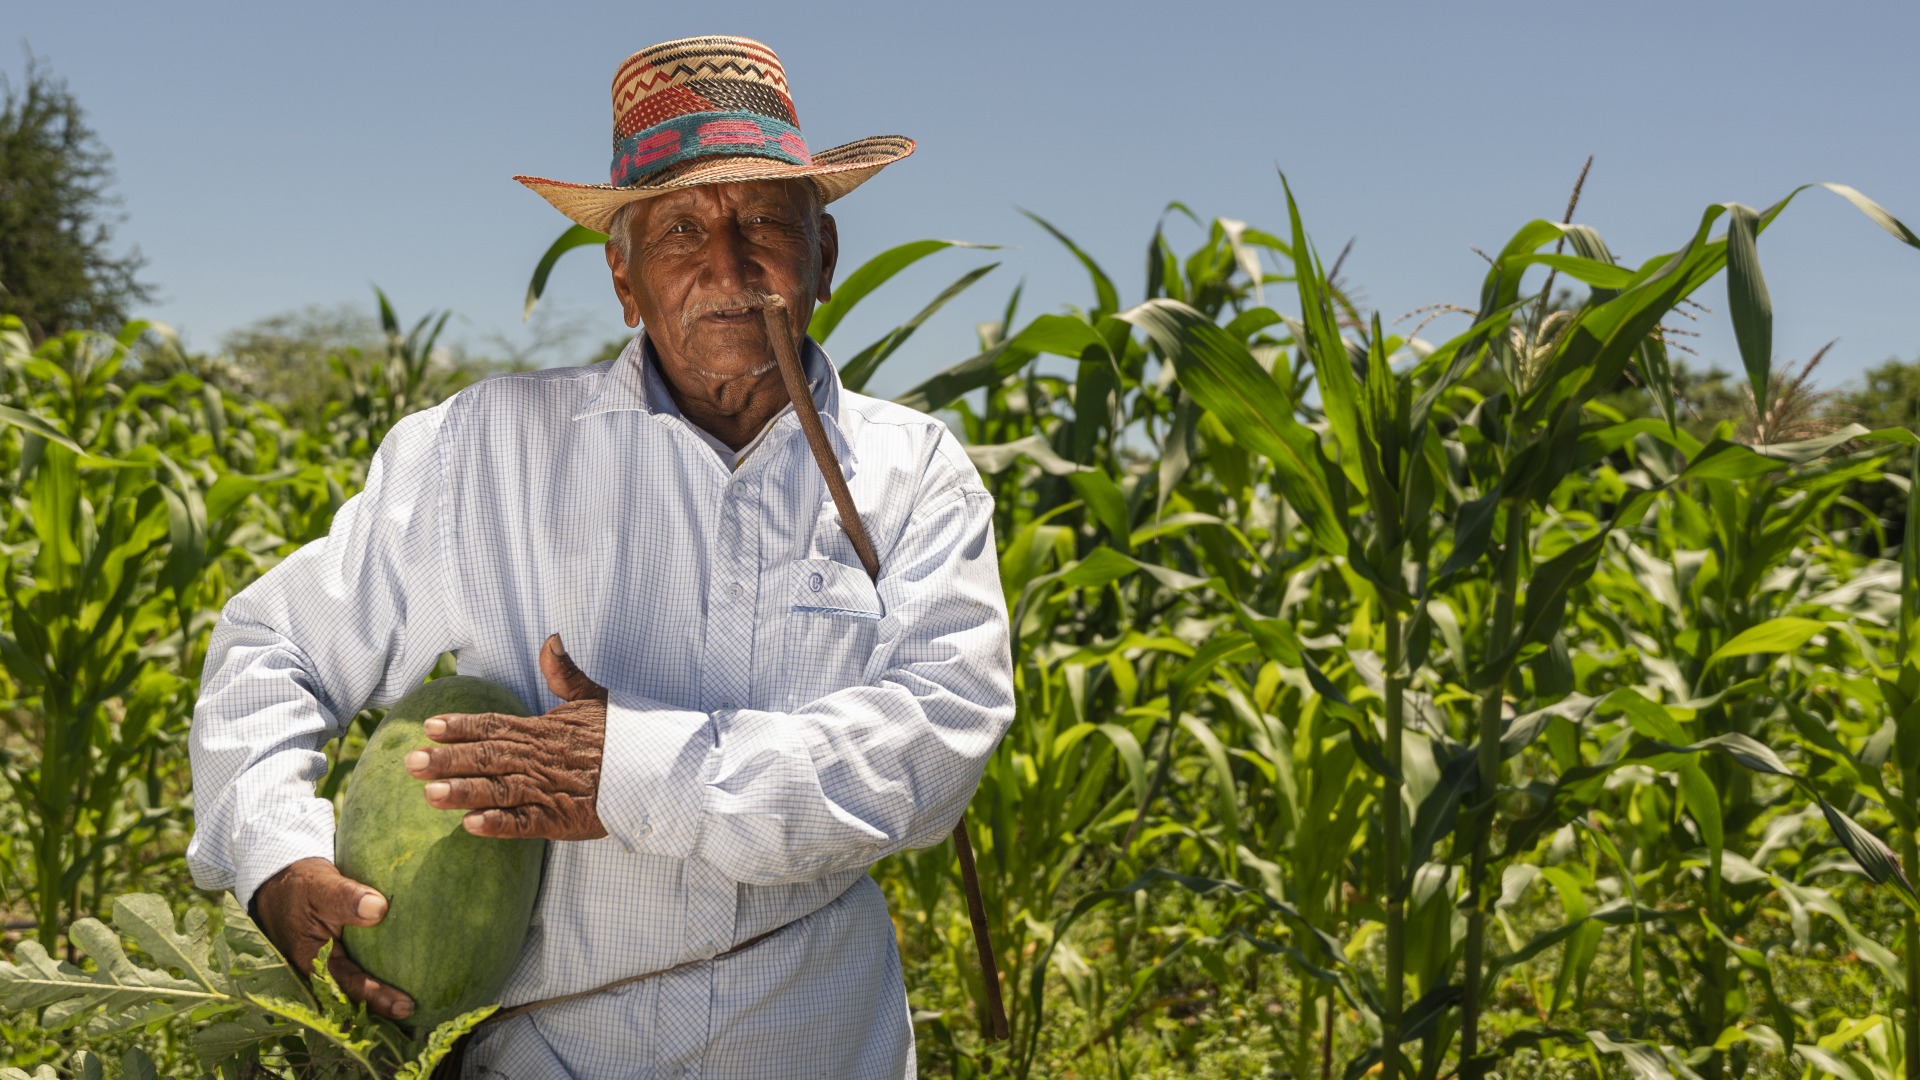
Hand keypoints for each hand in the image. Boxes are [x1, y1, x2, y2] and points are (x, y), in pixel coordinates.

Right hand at [251, 856, 413, 1020]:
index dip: (378, 998)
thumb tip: (378, 909)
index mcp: (314, 962)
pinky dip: (382, 973)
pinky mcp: (341, 956)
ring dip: (385, 994)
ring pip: (361, 985)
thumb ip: (345, 898)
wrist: (283, 884)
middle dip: (386, 1006)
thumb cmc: (301, 886)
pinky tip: (408, 973)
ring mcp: (332, 965)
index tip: (405, 1005)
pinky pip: (362, 970)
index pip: (350, 986)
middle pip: (358, 995)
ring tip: (419, 1001)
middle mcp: (323, 971)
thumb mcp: (320, 886)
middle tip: (418, 1010)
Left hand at [405, 634, 610, 840]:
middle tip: (411, 762)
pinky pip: (524, 823)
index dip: (461, 725)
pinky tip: (470, 826)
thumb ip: (565, 673)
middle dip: (448, 759)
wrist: (654, 770)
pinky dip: (498, 825)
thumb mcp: (593, 697)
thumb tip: (550, 640)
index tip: (429, 726)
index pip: (494, 724)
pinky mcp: (560, 819)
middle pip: (487, 757)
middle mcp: (540, 758)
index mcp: (543, 729)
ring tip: (429, 795)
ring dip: (464, 792)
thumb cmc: (621, 735)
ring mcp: (549, 789)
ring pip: (499, 790)